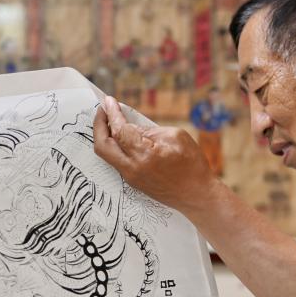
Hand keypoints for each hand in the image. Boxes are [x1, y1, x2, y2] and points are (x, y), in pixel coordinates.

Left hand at [93, 95, 214, 210]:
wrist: (197, 194)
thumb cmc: (191, 164)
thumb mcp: (175, 136)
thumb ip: (148, 130)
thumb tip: (129, 125)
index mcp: (145, 155)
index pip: (120, 131)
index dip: (112, 114)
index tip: (108, 101)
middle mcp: (132, 169)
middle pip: (102, 146)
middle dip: (98, 125)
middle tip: (103, 110)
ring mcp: (130, 178)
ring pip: (106, 155)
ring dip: (104, 136)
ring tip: (109, 120)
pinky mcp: (132, 182)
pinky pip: (116, 161)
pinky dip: (114, 146)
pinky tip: (119, 136)